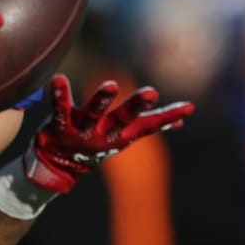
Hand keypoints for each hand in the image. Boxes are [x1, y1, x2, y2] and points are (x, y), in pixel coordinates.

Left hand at [25, 75, 193, 192]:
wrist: (57, 166)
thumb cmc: (95, 143)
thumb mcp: (124, 136)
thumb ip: (149, 126)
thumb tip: (181, 122)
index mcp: (121, 134)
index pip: (148, 125)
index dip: (168, 117)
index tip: (188, 107)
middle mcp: (104, 133)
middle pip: (123, 118)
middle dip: (137, 105)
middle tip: (152, 92)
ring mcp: (82, 131)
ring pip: (94, 114)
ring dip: (103, 100)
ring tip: (111, 85)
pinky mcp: (59, 126)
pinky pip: (60, 109)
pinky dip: (60, 95)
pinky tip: (59, 78)